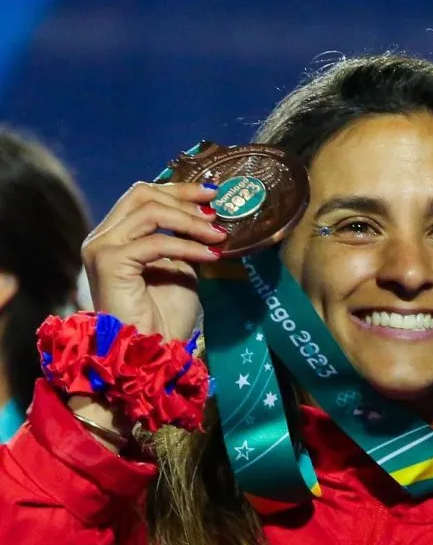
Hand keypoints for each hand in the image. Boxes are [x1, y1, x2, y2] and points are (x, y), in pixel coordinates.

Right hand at [82, 181, 227, 340]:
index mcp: (116, 238)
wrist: (151, 354)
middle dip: (183, 197)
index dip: (178, 191)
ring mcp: (102, 248)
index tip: (211, 194)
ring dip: (190, 221)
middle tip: (216, 210)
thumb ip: (184, 242)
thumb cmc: (165, 321)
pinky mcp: (110, 262)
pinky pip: (155, 242)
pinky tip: (210, 255)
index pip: (142, 197)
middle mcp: (102, 238)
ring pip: (149, 212)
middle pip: (141, 194)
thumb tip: (207, 219)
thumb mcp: (182, 271)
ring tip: (218, 236)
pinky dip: (186, 245)